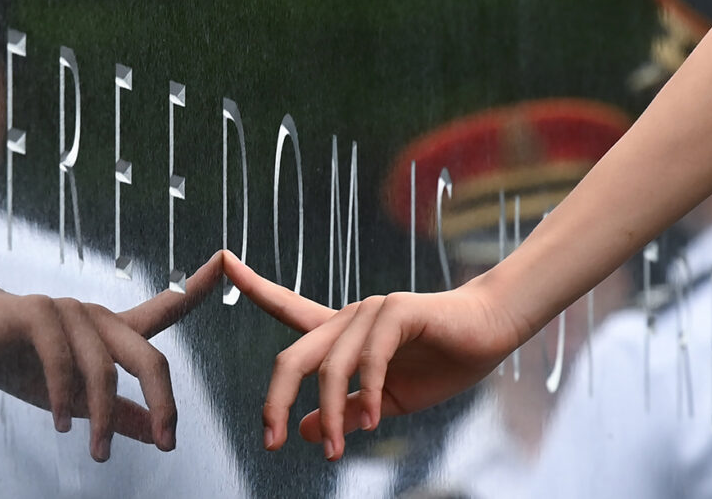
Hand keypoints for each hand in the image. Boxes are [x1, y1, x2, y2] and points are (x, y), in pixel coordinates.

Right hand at [0, 251, 224, 461]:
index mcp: (113, 330)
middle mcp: (99, 315)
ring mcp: (71, 310)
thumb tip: (158, 435)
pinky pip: (62, 360)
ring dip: (102, 418)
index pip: (168, 308)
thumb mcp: (76, 396)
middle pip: (149, 358)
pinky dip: (64, 397)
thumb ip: (119, 413)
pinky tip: (63, 424)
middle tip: (168, 444)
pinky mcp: (38, 312)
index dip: (200, 286)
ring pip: (104, 369)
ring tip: (97, 452)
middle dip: (164, 403)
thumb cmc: (21, 359)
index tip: (230, 259)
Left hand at [222, 251, 517, 460]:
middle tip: (272, 443)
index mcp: (341, 334)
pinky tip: (371, 420)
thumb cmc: (442, 362)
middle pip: (292, 356)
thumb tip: (304, 432)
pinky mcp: (397, 312)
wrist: (491, 335)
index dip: (252, 286)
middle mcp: (348, 318)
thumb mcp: (384, 402)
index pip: (286, 308)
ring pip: (329, 366)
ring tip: (338, 451)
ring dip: (332, 414)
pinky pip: (369, 358)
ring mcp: (370, 312)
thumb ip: (344, 412)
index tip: (220, 260)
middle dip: (275, 402)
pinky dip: (365, 393)